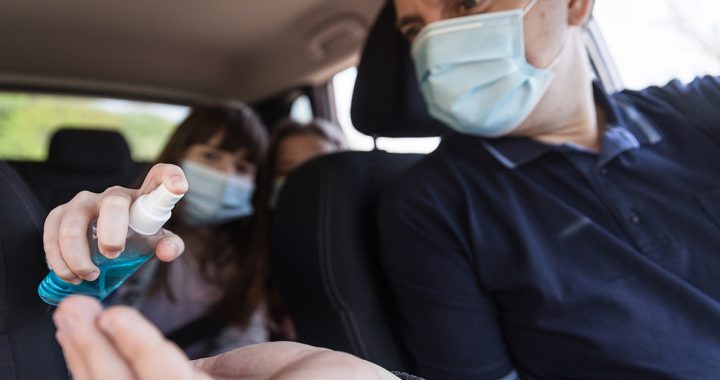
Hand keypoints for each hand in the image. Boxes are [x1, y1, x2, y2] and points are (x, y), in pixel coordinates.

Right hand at [43, 164, 187, 283]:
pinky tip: (68, 274)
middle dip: (111, 232)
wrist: (105, 238)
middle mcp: (112, 194)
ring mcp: (84, 202)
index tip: (179, 188)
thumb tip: (166, 252)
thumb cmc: (136, 236)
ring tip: (89, 275)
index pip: (159, 176)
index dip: (170, 177)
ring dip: (77, 254)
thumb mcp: (156, 241)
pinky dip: (57, 258)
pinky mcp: (60, 214)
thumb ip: (170, 245)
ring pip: (73, 221)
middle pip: (112, 203)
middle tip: (112, 255)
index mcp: (141, 197)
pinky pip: (51, 231)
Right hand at [54, 297, 398, 379]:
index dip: (110, 363)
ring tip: (75, 312)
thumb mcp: (277, 372)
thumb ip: (221, 373)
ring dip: (96, 354)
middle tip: (67, 314)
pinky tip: (116, 321)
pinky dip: (139, 351)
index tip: (93, 323)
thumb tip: (181, 366)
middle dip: (89, 359)